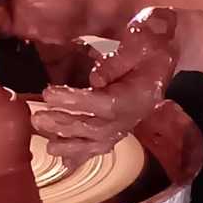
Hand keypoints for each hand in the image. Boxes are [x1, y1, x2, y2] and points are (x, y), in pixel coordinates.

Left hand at [32, 7, 180, 165]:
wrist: (164, 55)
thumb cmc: (151, 44)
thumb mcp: (142, 39)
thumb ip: (121, 58)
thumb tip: (96, 78)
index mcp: (138, 96)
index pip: (105, 104)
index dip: (76, 101)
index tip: (49, 93)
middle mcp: (132, 116)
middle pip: (96, 129)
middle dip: (65, 125)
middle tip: (38, 117)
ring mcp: (124, 125)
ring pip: (97, 143)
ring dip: (70, 146)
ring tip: (47, 142)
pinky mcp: (117, 127)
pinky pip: (99, 146)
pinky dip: (82, 156)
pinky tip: (64, 163)